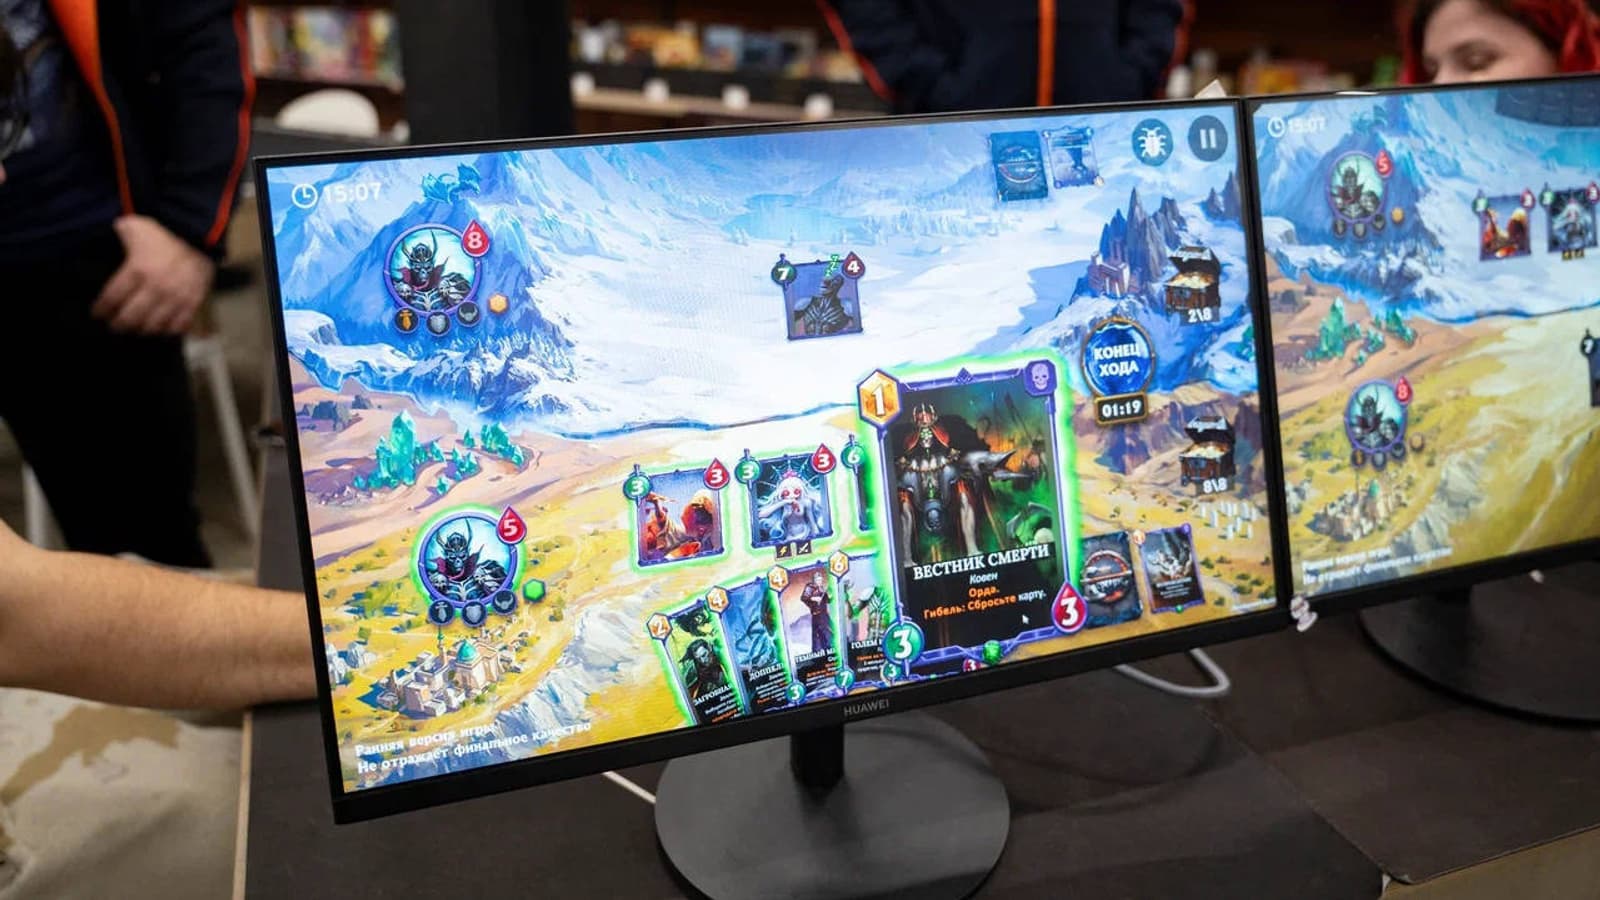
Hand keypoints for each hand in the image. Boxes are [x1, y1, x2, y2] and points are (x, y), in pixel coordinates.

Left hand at [91, 215, 214, 334]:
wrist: (201, 238)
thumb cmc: (165, 234)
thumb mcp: (135, 227)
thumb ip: (116, 234)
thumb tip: (98, 238)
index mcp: (138, 269)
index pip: (111, 299)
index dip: (101, 310)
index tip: (97, 313)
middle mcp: (157, 287)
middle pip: (130, 318)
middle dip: (118, 324)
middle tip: (114, 325)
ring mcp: (176, 298)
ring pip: (152, 326)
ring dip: (141, 329)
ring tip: (135, 327)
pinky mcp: (192, 303)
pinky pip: (176, 327)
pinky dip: (166, 330)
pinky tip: (159, 326)